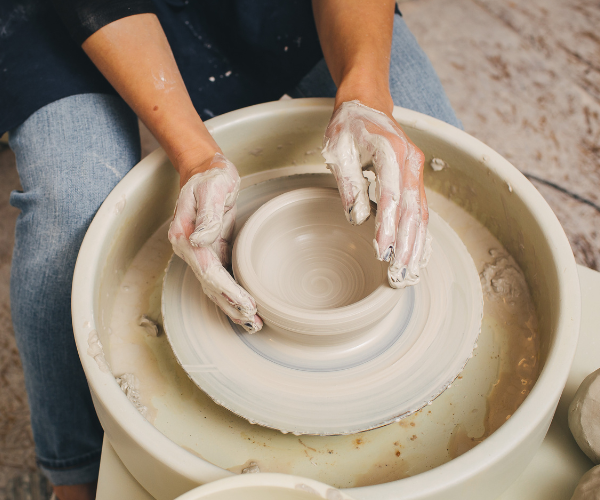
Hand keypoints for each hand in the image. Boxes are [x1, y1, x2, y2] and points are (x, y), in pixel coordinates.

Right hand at [168, 153, 262, 331]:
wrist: (205, 169)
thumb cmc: (210, 177)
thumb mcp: (212, 189)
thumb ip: (207, 216)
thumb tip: (200, 241)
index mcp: (185, 237)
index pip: (208, 271)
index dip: (227, 290)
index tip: (247, 303)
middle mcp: (189, 249)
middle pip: (210, 285)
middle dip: (231, 306)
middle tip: (254, 322)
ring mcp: (199, 252)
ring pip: (215, 286)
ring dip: (231, 306)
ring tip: (252, 322)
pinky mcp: (212, 251)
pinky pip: (221, 277)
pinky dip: (232, 293)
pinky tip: (245, 305)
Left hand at [322, 100, 430, 287]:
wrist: (368, 103)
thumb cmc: (349, 125)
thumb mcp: (338, 148)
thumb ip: (348, 182)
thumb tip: (356, 217)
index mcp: (391, 152)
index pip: (390, 196)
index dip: (388, 226)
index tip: (383, 251)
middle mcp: (411, 162)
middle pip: (412, 210)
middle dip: (407, 244)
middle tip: (400, 274)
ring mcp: (416, 170)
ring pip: (420, 213)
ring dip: (416, 244)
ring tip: (409, 272)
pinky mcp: (414, 178)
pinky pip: (420, 209)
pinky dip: (419, 233)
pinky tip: (417, 252)